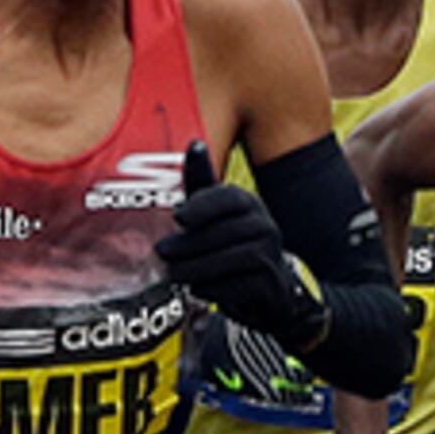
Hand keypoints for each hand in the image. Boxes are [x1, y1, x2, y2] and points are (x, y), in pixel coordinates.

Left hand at [159, 144, 324, 342]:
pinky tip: (198, 290)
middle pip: (224, 232)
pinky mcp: (272, 284)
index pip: (227, 197)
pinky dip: (214, 289)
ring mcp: (272, 255)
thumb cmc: (230, 245)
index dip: (202, 206)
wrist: (265, 289)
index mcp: (247, 203)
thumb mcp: (214, 214)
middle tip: (162, 252)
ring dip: (196, 267)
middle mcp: (265, 225)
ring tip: (174, 274)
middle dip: (189, 244)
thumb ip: (201, 184)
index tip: (178, 217)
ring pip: (230, 259)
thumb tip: (195, 144)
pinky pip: (239, 286)